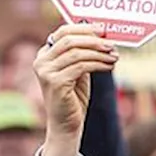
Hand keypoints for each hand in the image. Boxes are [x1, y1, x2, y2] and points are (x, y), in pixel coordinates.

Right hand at [34, 23, 115, 137]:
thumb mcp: (78, 70)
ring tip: (114, 56)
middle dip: (93, 40)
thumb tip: (101, 35)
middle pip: (69, 40)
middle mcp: (41, 62)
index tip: (103, 30)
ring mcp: (46, 72)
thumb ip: (83, 53)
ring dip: (99, 53)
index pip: (63, 32)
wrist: (66, 126)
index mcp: (44, 55)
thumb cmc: (73, 98)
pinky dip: (98, 64)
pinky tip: (109, 66)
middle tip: (111, 44)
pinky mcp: (55, 83)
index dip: (84, 28)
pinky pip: (81, 66)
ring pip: (77, 53)